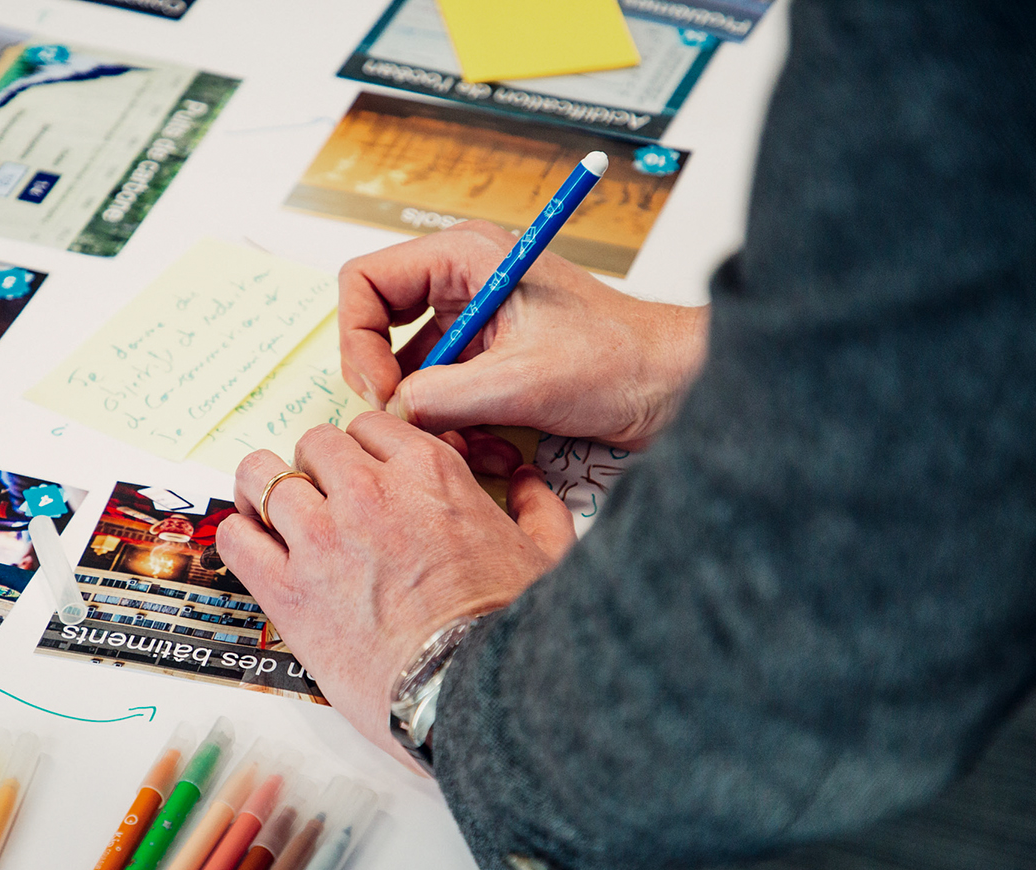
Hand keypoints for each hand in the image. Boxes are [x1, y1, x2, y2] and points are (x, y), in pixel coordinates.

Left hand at [216, 412, 573, 767]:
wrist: (472, 692)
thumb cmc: (510, 628)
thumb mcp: (545, 554)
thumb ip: (537, 508)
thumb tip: (530, 483)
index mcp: (429, 473)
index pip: (370, 426)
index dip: (362, 452)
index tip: (363, 478)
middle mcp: (369, 491)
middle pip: (313, 444)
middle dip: (314, 470)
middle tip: (321, 504)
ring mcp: (321, 537)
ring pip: (261, 476)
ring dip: (264, 493)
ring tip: (271, 518)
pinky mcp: (286, 588)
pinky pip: (234, 535)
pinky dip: (238, 537)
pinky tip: (255, 552)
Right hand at [340, 221, 708, 448]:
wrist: (677, 385)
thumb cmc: (621, 362)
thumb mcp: (521, 383)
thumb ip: (441, 396)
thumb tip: (390, 412)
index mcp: (465, 257)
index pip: (364, 281)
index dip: (358, 338)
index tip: (382, 390)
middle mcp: (463, 282)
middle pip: (377, 326)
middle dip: (389, 381)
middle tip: (408, 421)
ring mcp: (475, 323)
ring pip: (409, 369)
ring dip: (426, 413)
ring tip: (462, 444)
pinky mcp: (489, 359)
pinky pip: (441, 392)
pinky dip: (452, 424)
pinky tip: (488, 448)